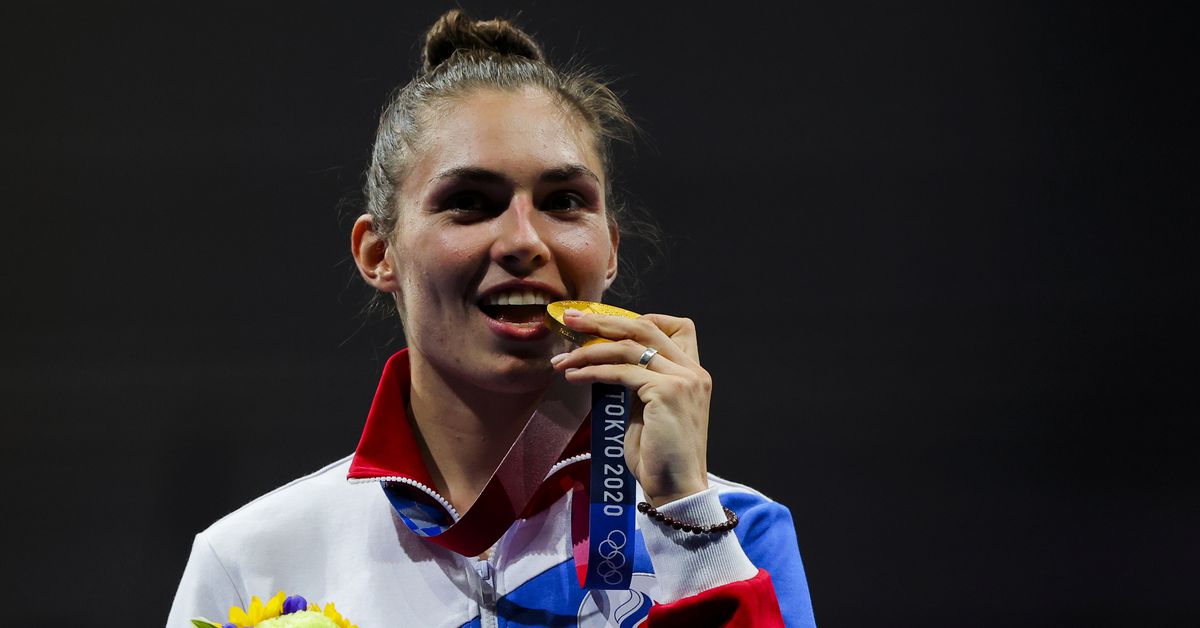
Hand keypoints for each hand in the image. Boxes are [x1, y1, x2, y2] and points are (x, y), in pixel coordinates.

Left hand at [550, 309, 710, 505]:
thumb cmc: (659, 456)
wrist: (676, 489)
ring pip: (628, 347)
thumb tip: (608, 362)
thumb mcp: (649, 409)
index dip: (640, 320)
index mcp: (694, 372)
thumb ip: (639, 382)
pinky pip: (620, 371)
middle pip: (645, 327)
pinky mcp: (666, 392)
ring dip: (589, 350)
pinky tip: (573, 377)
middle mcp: (693, 371)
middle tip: (571, 319)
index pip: (677, 326)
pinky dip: (593, 371)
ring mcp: (683, 380)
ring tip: (563, 360)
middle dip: (604, 321)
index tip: (606, 325)